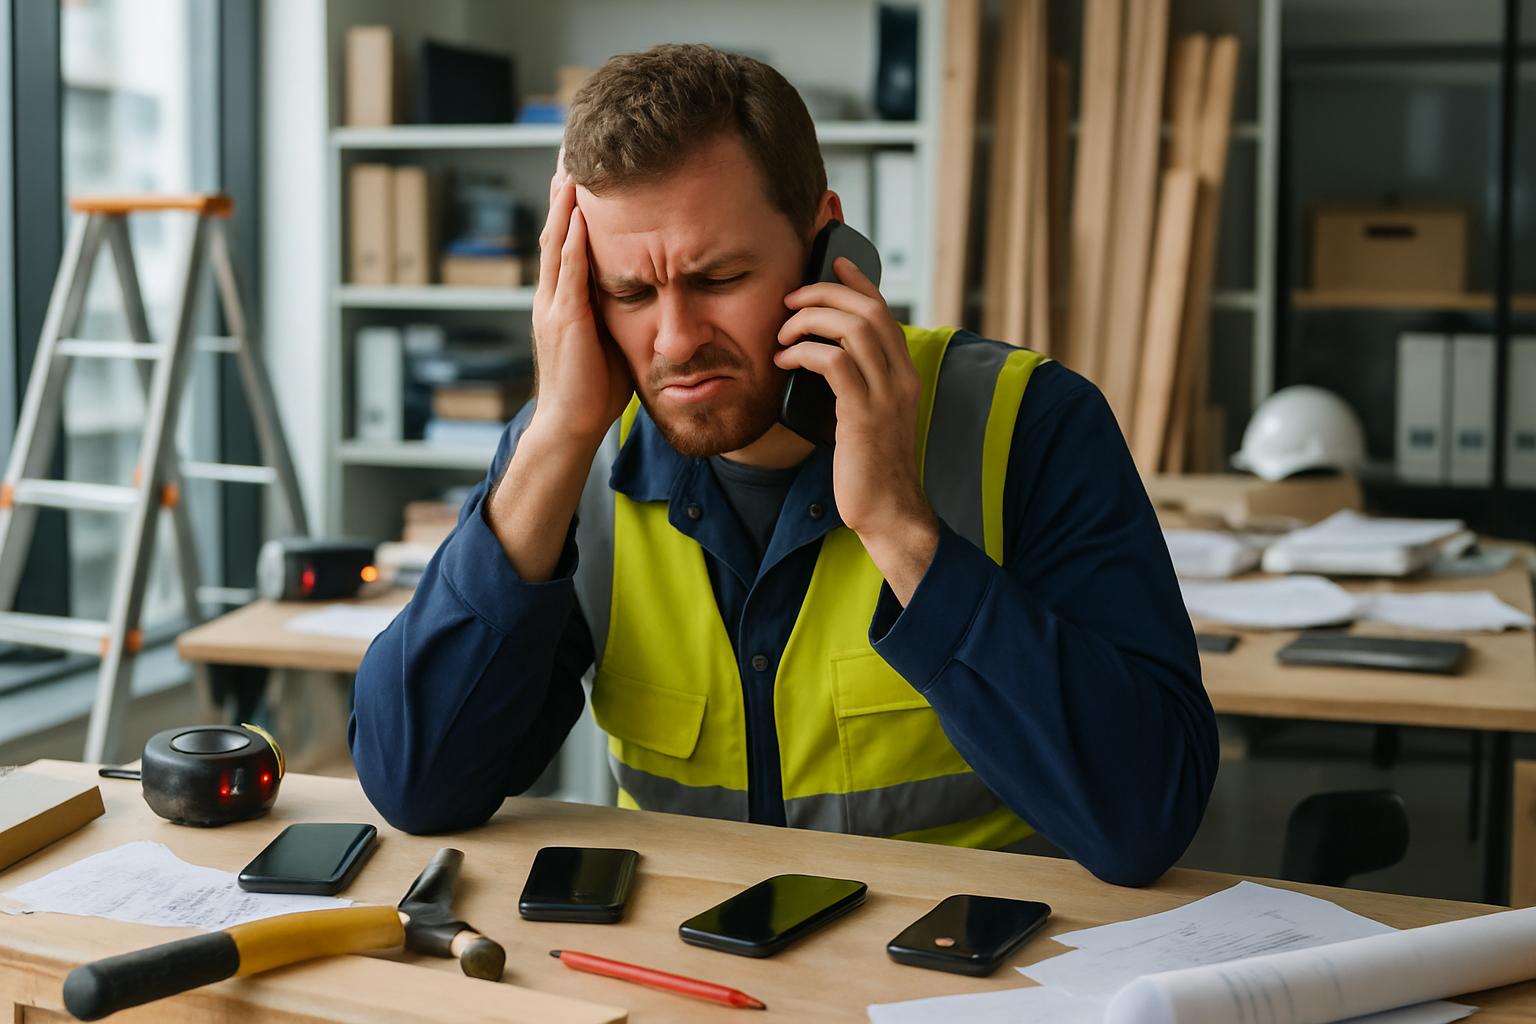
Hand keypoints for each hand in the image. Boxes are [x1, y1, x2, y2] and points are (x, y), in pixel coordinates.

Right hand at [480, 159, 632, 583]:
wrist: (572, 424)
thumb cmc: (597, 388)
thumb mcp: (613, 338)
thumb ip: (623, 312)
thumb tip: (652, 293)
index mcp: (565, 298)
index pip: (568, 240)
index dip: (574, 205)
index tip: (582, 171)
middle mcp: (554, 295)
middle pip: (556, 229)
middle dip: (563, 192)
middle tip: (569, 150)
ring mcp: (555, 305)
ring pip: (556, 242)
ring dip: (564, 204)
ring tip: (570, 166)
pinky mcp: (565, 320)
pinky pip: (566, 270)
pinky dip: (571, 239)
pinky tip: (579, 213)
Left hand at [774, 258, 938, 603]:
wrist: (887, 511)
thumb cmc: (869, 467)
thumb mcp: (866, 415)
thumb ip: (854, 384)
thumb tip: (820, 357)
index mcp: (903, 373)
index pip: (883, 311)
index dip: (858, 282)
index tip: (831, 265)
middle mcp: (901, 377)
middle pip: (868, 310)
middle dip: (823, 294)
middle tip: (790, 300)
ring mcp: (886, 395)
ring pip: (852, 328)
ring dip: (809, 320)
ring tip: (782, 333)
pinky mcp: (864, 414)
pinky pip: (834, 362)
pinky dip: (804, 351)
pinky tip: (785, 359)